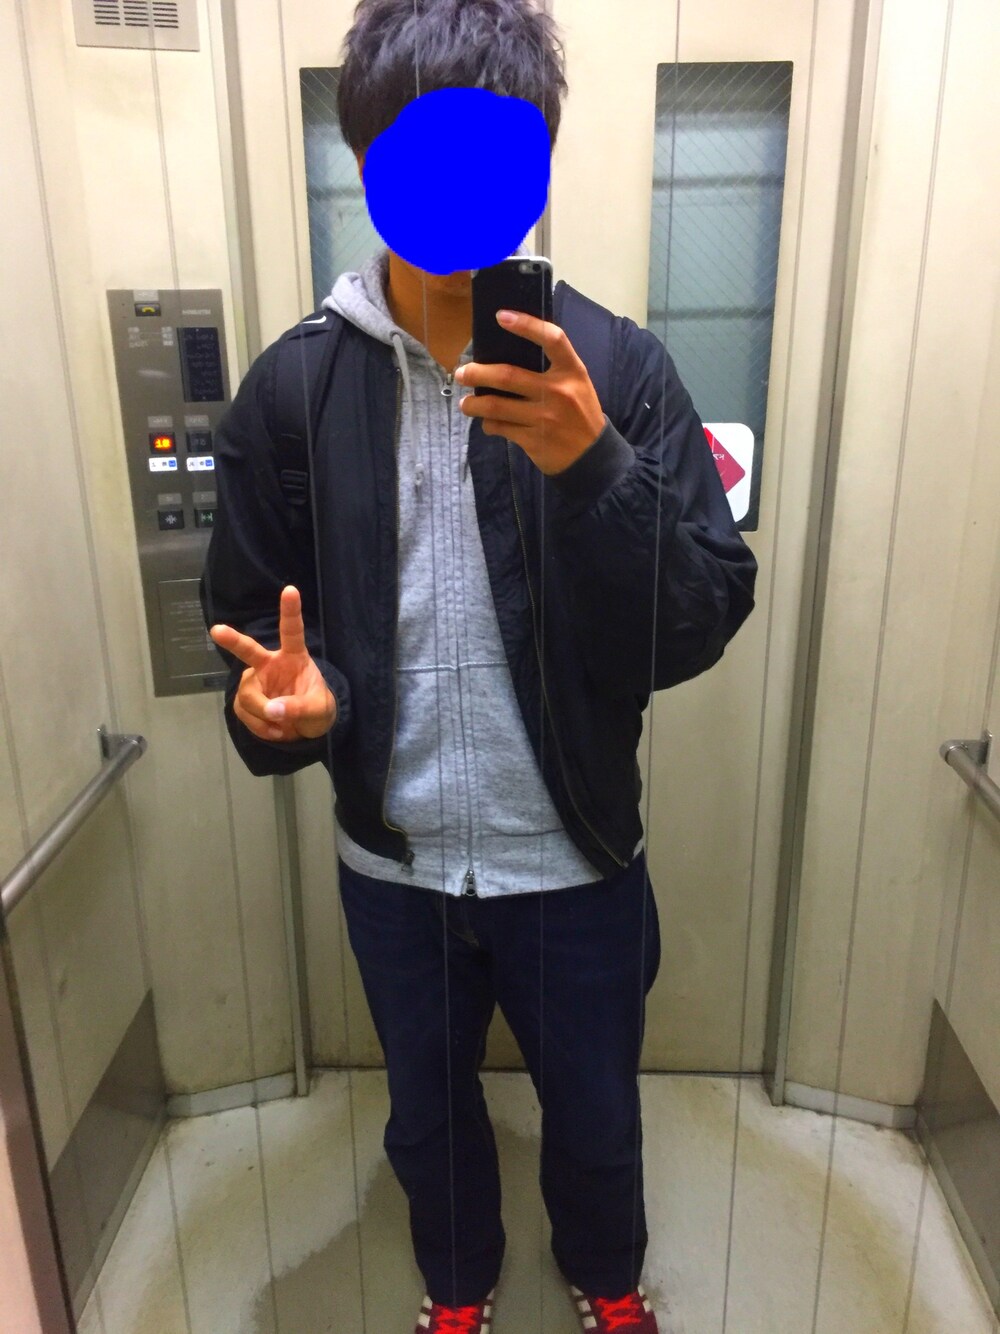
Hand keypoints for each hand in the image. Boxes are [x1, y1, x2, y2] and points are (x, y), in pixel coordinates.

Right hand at [209, 585, 335, 742]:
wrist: (306, 729)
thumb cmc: (317, 709)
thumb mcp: (318, 711)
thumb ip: (298, 708)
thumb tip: (273, 710)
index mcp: (294, 657)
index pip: (292, 632)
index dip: (290, 611)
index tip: (290, 589)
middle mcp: (270, 664)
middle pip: (248, 651)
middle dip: (232, 640)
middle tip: (217, 631)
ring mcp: (255, 681)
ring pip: (247, 696)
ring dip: (262, 715)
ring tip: (280, 725)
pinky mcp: (245, 700)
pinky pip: (243, 713)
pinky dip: (259, 727)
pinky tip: (273, 730)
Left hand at [454, 310, 606, 475]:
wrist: (593, 456)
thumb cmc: (580, 413)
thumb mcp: (577, 384)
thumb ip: (552, 368)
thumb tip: (507, 355)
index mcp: (572, 371)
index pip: (552, 339)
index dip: (526, 325)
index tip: (501, 316)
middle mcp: (558, 392)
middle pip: (507, 376)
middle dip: (477, 373)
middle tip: (461, 373)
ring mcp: (544, 418)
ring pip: (496, 407)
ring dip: (474, 404)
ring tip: (466, 403)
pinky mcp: (534, 440)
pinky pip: (501, 428)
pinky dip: (489, 424)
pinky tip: (487, 422)